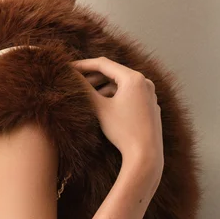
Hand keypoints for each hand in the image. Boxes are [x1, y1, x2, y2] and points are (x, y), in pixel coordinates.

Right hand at [70, 56, 163, 179]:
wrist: (145, 154)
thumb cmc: (123, 131)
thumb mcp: (100, 109)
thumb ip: (85, 90)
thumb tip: (70, 75)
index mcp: (133, 78)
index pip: (104, 64)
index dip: (84, 65)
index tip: (69, 67)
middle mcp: (145, 82)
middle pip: (114, 73)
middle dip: (93, 77)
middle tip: (75, 81)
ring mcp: (150, 95)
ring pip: (122, 85)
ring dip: (104, 88)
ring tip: (87, 95)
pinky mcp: (151, 107)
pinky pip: (131, 96)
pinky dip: (116, 97)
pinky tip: (105, 106)